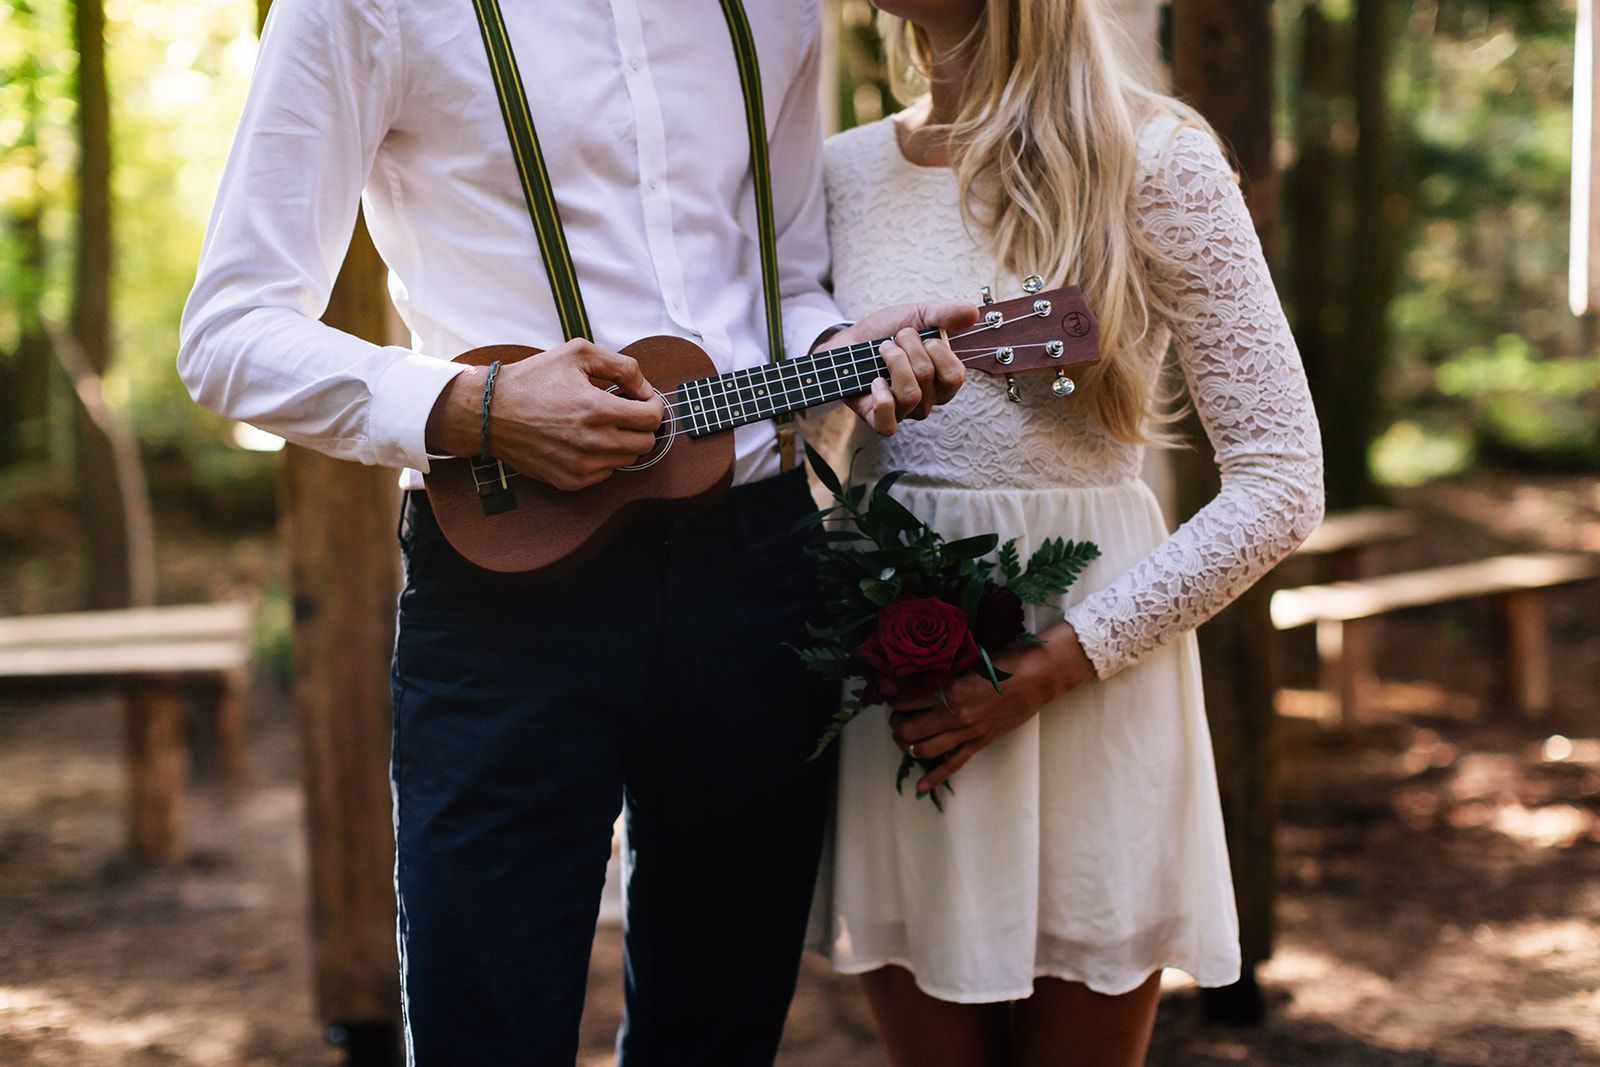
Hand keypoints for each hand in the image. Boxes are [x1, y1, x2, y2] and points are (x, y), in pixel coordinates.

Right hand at [426, 339, 666, 490]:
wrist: (490, 412)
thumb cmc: (533, 379)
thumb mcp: (578, 353)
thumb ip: (622, 366)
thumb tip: (645, 388)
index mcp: (598, 410)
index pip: (652, 418)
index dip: (653, 405)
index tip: (642, 399)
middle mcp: (594, 443)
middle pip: (645, 442)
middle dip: (641, 424)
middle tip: (624, 411)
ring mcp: (582, 466)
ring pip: (628, 459)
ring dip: (622, 441)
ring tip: (600, 423)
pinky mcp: (571, 481)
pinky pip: (605, 473)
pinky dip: (603, 457)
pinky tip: (584, 440)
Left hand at [821, 300, 979, 436]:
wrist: (850, 339)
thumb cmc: (887, 331)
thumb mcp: (919, 315)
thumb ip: (945, 315)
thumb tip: (973, 312)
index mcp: (942, 380)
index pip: (955, 376)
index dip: (937, 350)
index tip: (922, 335)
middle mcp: (927, 400)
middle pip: (928, 377)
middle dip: (909, 347)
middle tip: (896, 339)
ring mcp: (904, 412)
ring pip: (910, 395)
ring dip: (893, 363)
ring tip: (883, 350)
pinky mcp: (878, 420)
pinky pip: (889, 424)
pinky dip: (882, 399)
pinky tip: (875, 381)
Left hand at [889, 623, 1095, 794]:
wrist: (1038, 677)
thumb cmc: (1005, 661)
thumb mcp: (968, 661)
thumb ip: (944, 674)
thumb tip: (920, 679)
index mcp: (950, 690)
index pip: (907, 700)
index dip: (895, 700)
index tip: (893, 697)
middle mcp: (955, 715)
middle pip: (910, 729)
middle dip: (897, 725)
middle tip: (896, 718)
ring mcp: (968, 732)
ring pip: (925, 749)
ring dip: (908, 745)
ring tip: (904, 738)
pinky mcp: (980, 743)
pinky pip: (953, 764)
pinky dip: (934, 777)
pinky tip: (920, 786)